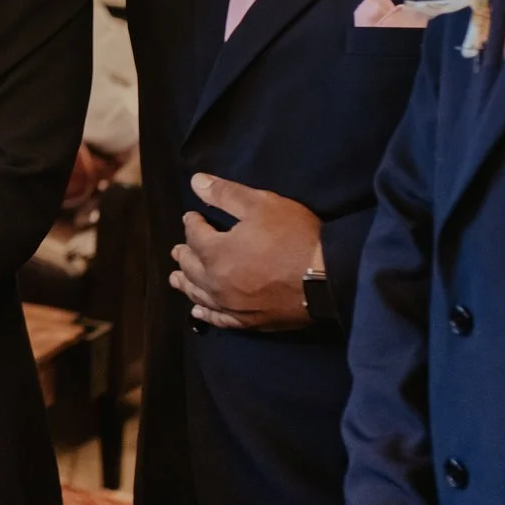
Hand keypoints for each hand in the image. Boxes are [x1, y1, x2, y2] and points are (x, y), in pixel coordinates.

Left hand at [171, 173, 323, 331]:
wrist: (328, 278)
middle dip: (183, 254)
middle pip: (191, 267)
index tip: (191, 217)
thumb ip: (225, 194)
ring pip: (199, 294)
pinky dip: (205, 313)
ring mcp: (231, 305)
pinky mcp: (248, 322)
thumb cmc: (294, 237)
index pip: (194, 235)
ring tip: (175, 278)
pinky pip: (218, 319)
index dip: (192, 223)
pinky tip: (198, 311)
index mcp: (215, 252)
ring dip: (186, 283)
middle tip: (177, 250)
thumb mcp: (261, 205)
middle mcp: (216, 282)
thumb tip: (195, 182)